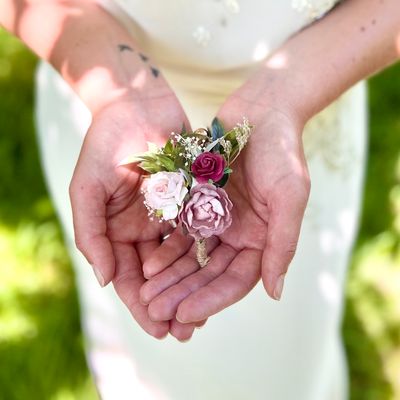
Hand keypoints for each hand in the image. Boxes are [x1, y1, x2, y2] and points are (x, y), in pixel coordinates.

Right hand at [69, 95, 205, 339]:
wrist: (137, 102)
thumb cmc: (107, 142)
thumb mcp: (87, 188)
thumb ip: (91, 234)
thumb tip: (103, 281)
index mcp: (115, 230)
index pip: (127, 277)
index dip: (141, 305)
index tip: (159, 329)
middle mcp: (142, 228)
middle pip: (156, 275)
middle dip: (170, 303)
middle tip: (186, 332)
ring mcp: (167, 215)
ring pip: (180, 260)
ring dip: (191, 286)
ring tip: (205, 313)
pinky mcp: (190, 199)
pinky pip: (199, 232)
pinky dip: (205, 255)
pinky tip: (217, 275)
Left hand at [139, 87, 310, 323]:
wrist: (262, 110)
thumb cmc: (282, 151)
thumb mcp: (289, 196)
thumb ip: (283, 243)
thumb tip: (274, 292)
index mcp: (263, 239)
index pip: (236, 280)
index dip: (211, 299)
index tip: (184, 315)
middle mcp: (240, 235)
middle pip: (208, 274)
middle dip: (182, 294)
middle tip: (155, 313)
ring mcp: (218, 220)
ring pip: (191, 258)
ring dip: (169, 277)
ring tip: (145, 296)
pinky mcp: (199, 203)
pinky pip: (179, 232)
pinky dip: (165, 249)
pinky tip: (146, 264)